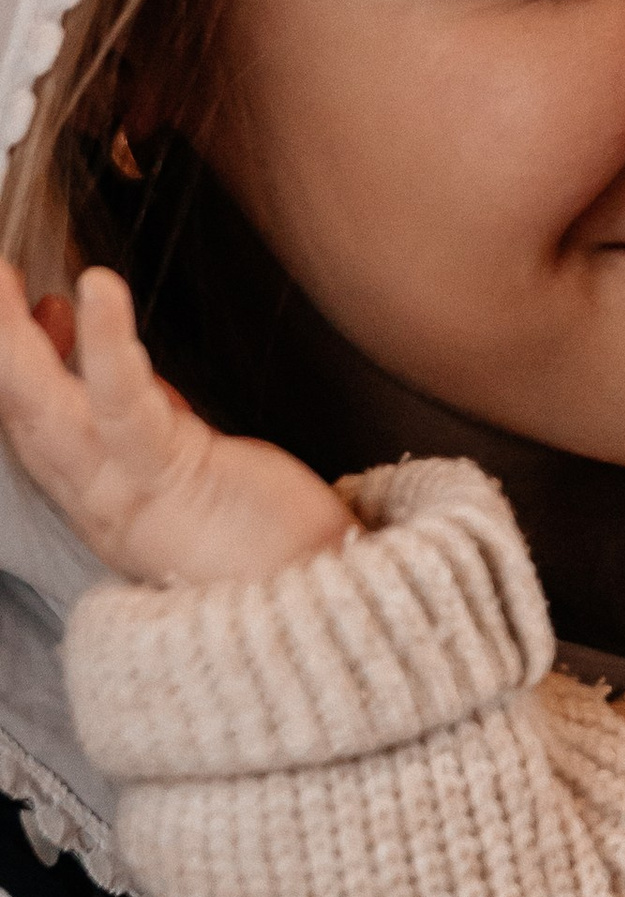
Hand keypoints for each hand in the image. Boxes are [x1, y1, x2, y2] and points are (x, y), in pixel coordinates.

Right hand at [0, 258, 351, 581]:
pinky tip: (96, 288)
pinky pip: (122, 403)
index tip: (29, 304)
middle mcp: (98, 504)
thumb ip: (150, 420)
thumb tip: (116, 364)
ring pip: (45, 411)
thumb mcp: (196, 472)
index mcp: (103, 501)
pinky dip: (103, 344)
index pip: (38, 428)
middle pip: (22, 418)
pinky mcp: (170, 478)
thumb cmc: (272, 542)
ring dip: (12, 341)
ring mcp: (125, 496)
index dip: (20, 367)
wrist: (321, 609)